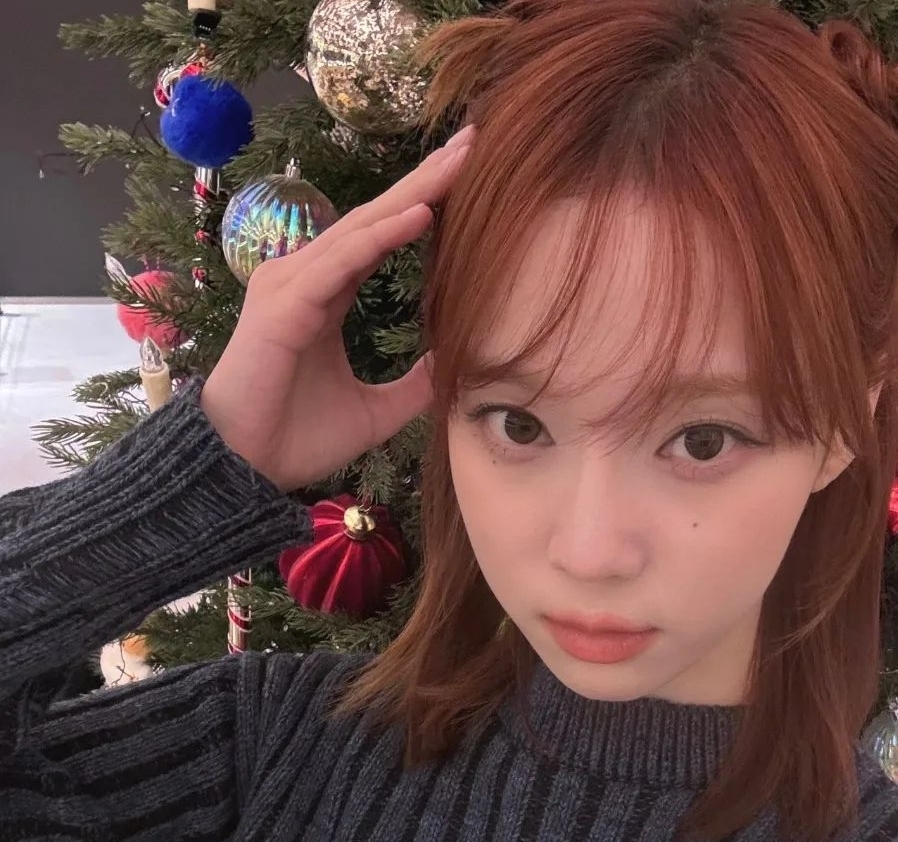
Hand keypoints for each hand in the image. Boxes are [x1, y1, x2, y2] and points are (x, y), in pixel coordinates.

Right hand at [199, 126, 472, 491]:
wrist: (247, 468)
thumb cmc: (299, 437)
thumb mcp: (378, 411)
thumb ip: (417, 385)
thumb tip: (460, 364)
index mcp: (328, 295)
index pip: (381, 236)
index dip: (423, 205)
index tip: (469, 177)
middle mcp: (307, 278)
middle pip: (375, 217)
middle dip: (425, 179)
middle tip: (474, 141)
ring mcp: (291, 285)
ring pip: (361, 228)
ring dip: (412, 193)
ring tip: (458, 162)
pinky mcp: (284, 305)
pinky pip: (341, 262)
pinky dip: (381, 237)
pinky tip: (420, 214)